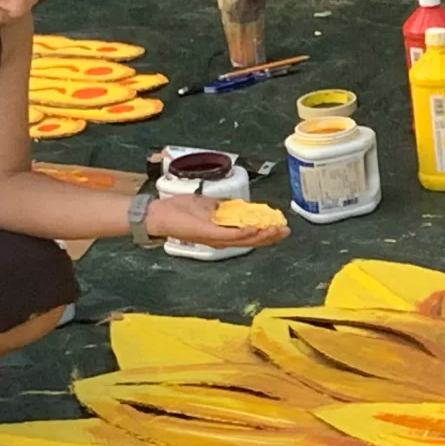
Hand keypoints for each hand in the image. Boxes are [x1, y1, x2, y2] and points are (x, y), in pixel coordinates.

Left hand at [147, 194, 289, 248]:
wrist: (158, 215)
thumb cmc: (178, 210)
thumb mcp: (205, 205)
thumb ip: (220, 207)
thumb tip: (234, 205)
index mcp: (221, 232)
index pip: (248, 234)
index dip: (266, 231)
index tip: (280, 225)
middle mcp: (221, 239)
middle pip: (251, 240)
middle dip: (270, 236)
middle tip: (286, 230)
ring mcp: (215, 238)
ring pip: (245, 240)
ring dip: (263, 235)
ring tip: (277, 230)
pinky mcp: (208, 235)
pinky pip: (230, 236)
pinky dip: (244, 233)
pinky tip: (256, 229)